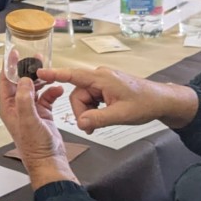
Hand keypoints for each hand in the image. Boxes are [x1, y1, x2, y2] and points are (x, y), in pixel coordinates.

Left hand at [0, 63, 76, 187]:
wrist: (49, 161)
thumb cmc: (35, 146)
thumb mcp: (28, 120)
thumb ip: (24, 99)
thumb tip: (24, 80)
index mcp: (9, 107)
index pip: (6, 81)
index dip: (10, 66)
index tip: (14, 52)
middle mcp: (18, 107)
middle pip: (21, 82)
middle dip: (28, 70)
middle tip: (37, 57)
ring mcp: (31, 110)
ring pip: (35, 88)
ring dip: (42, 80)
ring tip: (50, 71)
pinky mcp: (43, 114)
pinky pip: (47, 97)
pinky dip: (52, 92)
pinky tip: (58, 89)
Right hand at [39, 66, 199, 131]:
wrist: (162, 100)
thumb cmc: (145, 104)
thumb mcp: (121, 115)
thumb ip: (98, 119)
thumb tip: (80, 123)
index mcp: (101, 78)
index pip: (73, 75)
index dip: (54, 74)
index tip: (38, 72)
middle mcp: (100, 76)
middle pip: (77, 94)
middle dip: (81, 111)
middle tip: (92, 128)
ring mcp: (103, 81)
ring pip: (84, 98)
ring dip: (89, 112)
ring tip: (101, 124)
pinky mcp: (106, 87)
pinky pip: (92, 98)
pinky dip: (94, 109)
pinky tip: (104, 116)